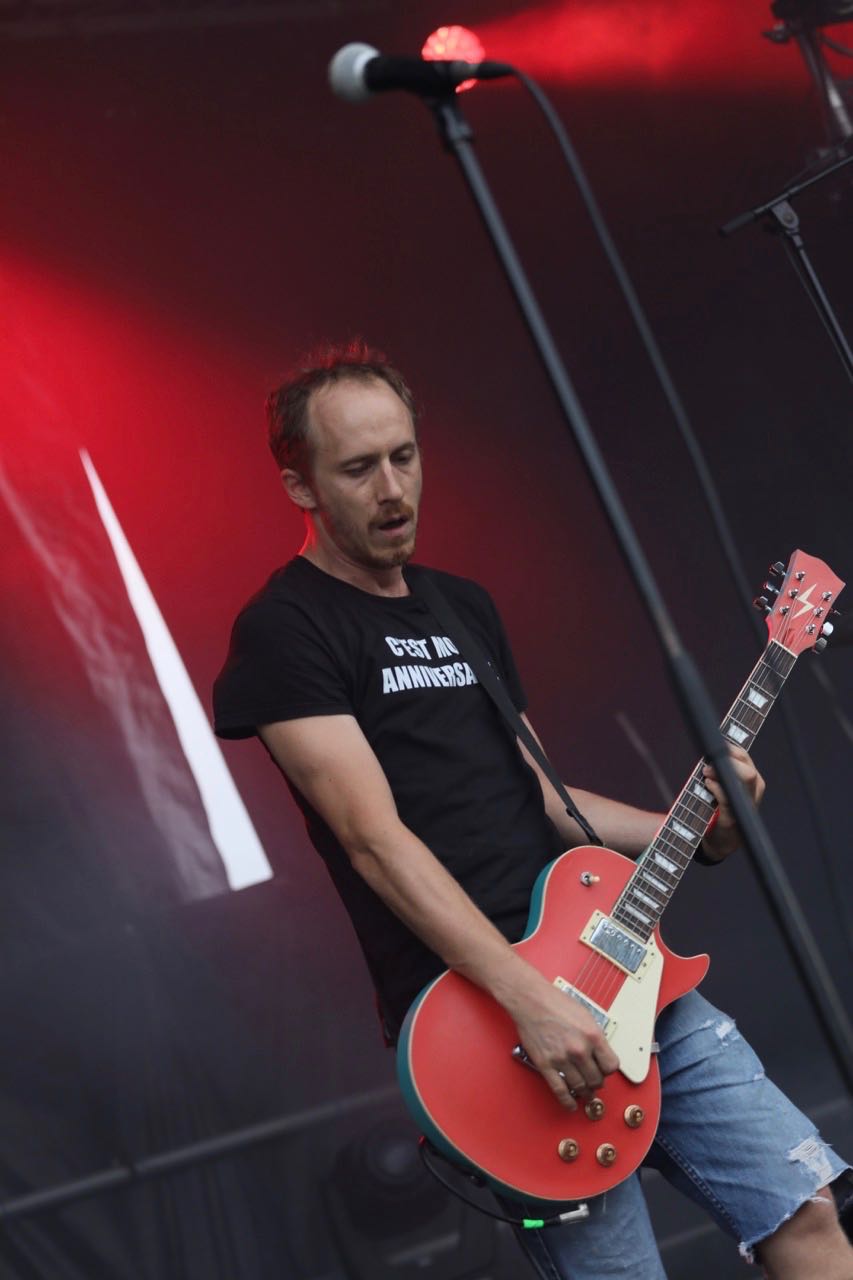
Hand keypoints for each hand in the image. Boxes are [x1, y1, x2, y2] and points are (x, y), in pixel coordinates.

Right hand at [509, 975, 618, 1110]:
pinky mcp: (546, 1065)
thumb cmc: (555, 1002)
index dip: (609, 1069)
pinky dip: (567, 1101)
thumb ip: (594, 1035)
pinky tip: (571, 1104)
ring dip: (585, 1092)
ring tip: (585, 1092)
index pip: (611, 1066)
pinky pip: (560, 1090)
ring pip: (581, 1087)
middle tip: (595, 1081)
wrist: (531, 1000)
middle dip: (597, 1081)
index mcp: (592, 1036)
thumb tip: (600, 1051)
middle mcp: (579, 1049)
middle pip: (597, 1079)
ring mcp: (562, 1059)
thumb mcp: (585, 1014)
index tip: (605, 1070)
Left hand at [701, 745, 764, 862]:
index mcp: (752, 780)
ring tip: (706, 772)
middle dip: (728, 760)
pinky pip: (728, 799)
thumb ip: (721, 771)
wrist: (720, 841)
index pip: (744, 757)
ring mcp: (746, 805)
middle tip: (708, 762)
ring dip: (721, 772)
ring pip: (745, 779)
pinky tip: (708, 785)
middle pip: (748, 768)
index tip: (712, 747)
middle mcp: (754, 791)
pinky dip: (717, 789)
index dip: (729, 749)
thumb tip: (705, 754)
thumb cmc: (721, 810)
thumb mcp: (724, 787)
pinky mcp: (734, 818)